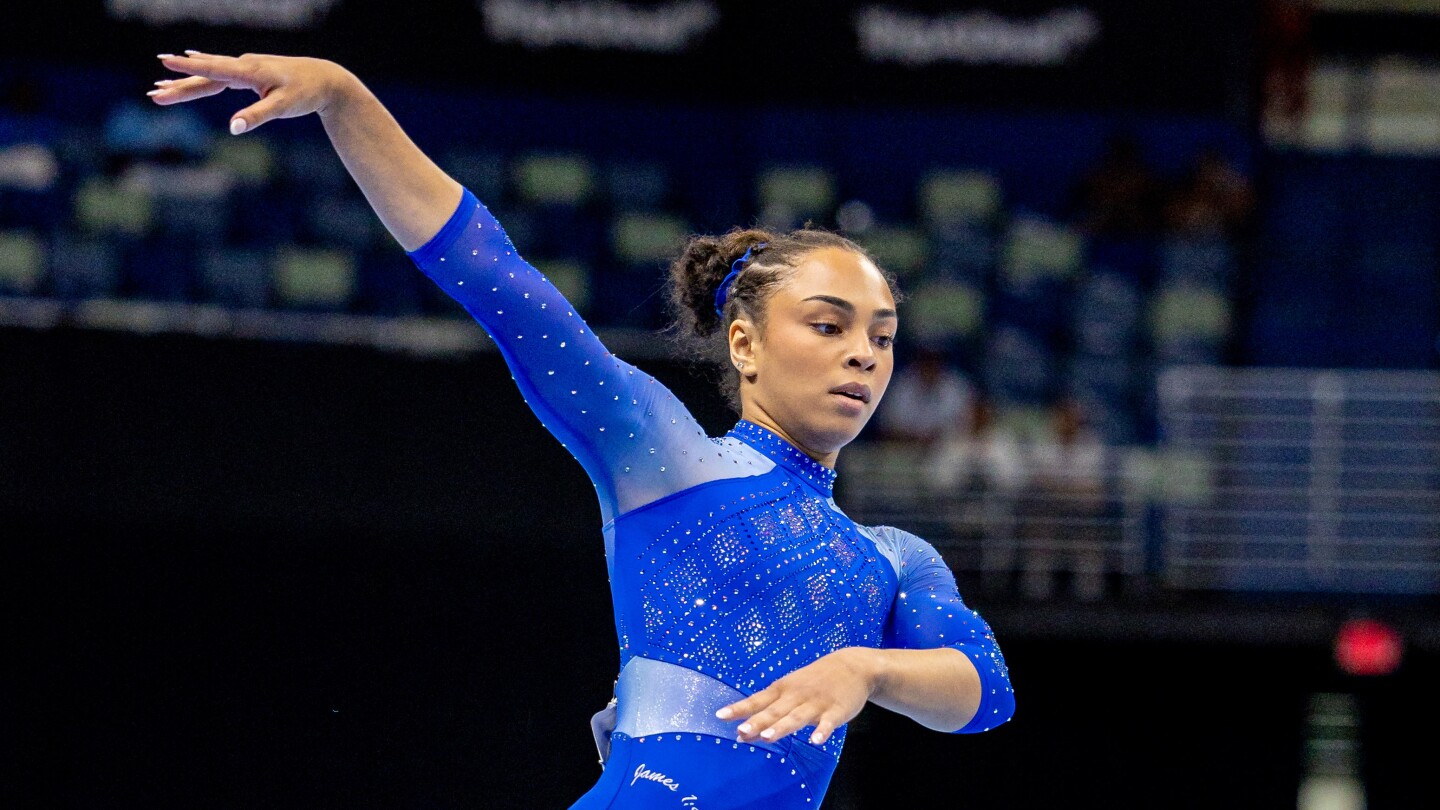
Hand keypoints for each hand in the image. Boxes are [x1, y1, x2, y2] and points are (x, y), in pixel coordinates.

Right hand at [147, 50, 350, 134]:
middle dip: (180, 84)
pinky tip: (193, 61)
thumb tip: (233, 128)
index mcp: (249, 71)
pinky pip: (221, 71)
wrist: (325, 79)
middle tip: (154, 93)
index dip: (188, 70)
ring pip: (211, 72)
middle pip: (206, 75)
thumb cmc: (305, 93)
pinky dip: (203, 70)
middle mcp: (244, 65)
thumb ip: (257, 116)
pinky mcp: (251, 71)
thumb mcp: (283, 107)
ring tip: (162, 82)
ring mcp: (246, 67)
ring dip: (188, 78)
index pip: (213, 70)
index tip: (165, 65)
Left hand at [715, 647, 880, 745]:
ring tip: (768, 737)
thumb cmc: (814, 681)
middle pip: (774, 711)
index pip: (757, 700)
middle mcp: (796, 696)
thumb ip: (766, 712)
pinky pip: (828, 723)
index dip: (739, 708)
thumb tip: (740, 734)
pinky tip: (816, 741)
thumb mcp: (789, 690)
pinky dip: (822, 731)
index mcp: (783, 690)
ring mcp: (816, 703)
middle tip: (742, 731)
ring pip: (797, 717)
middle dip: (758, 721)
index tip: (720, 715)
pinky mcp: (836, 710)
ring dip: (782, 727)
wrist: (852, 666)